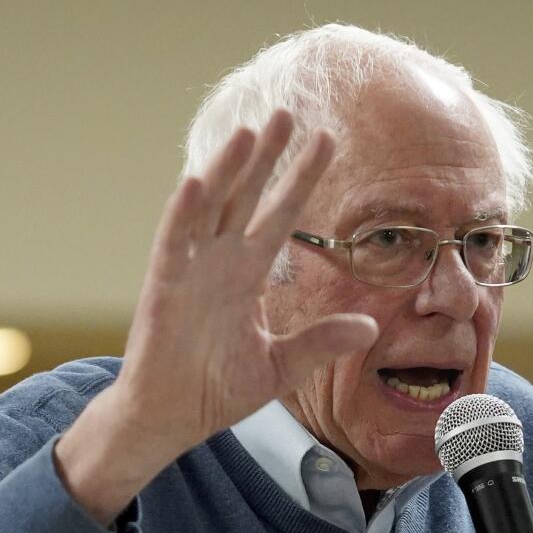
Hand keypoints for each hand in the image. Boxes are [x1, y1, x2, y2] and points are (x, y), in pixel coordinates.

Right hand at [117, 109, 377, 447]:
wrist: (171, 419)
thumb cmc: (216, 390)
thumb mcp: (282, 365)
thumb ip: (321, 341)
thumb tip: (371, 325)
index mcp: (246, 276)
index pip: (279, 216)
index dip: (300, 180)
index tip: (328, 142)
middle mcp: (218, 263)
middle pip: (245, 197)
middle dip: (267, 157)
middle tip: (290, 113)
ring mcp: (189, 271)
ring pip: (209, 208)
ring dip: (226, 170)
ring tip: (249, 131)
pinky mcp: (162, 288)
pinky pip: (172, 243)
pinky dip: (182, 213)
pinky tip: (195, 181)